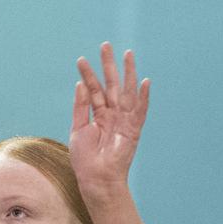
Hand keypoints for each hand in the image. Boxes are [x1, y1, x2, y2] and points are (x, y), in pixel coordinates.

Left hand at [69, 43, 148, 200]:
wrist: (96, 178)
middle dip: (109, 65)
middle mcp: (112, 115)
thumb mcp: (78, 130)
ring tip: (127, 54)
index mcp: (99, 115)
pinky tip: (145, 82)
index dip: (88, 75)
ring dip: (127, 73)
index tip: (81, 60)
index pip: (94, 90)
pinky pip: (140, 111)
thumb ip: (80, 107)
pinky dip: (143, 98)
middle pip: (112, 85)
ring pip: (127, 92)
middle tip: (106, 45)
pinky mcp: (133, 130)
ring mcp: (124, 121)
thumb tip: (80, 85)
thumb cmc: (85, 159)